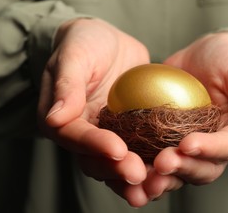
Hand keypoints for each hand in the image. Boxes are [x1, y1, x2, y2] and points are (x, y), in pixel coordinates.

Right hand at [37, 18, 151, 205]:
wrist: (105, 40)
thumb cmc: (84, 42)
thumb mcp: (73, 55)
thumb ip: (66, 85)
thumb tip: (55, 118)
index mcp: (61, 119)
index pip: (76, 137)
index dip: (95, 146)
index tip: (118, 151)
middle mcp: (83, 133)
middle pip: (96, 160)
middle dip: (117, 170)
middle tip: (139, 175)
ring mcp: (107, 134)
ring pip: (118, 163)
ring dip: (135, 177)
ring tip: (155, 185)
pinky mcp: (129, 131)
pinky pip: (140, 149)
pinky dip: (152, 161)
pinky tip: (171, 166)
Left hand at [152, 32, 227, 185]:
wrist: (202, 56)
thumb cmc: (227, 59)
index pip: (227, 149)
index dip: (208, 150)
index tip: (188, 144)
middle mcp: (212, 148)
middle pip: (200, 169)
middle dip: (181, 169)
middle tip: (161, 164)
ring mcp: (186, 146)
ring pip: (177, 172)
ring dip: (161, 178)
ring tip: (142, 178)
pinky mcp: (164, 141)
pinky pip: (153, 158)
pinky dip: (142, 166)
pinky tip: (124, 165)